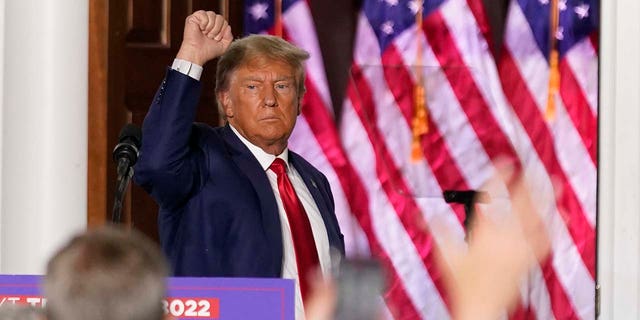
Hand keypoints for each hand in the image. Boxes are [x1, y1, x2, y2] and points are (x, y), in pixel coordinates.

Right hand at [176, 10, 232, 65]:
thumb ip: (229, 37)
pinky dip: (203, 23)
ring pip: (212, 14)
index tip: (216, 39)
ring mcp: (200, 19)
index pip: (225, 22)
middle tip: (210, 37)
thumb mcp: (223, 47)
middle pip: (220, 17)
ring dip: (210, 27)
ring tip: (205, 34)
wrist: (197, 54)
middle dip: (217, 29)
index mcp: (215, 26)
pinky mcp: (192, 18)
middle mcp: (208, 21)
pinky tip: (200, 29)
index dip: (222, 31)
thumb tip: (228, 27)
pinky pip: (203, 13)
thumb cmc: (208, 51)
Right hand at [437, 163, 550, 319]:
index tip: (505, 162)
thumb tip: (422, 215)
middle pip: (521, 204)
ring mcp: (519, 249)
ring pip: (537, 219)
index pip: (492, 198)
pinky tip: (559, 218)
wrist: (480, 305)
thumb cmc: (463, 283)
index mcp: (484, 232)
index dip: (499, 176)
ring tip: (554, 184)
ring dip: (546, 201)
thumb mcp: (445, 253)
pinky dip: (553, 227)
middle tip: (535, 168)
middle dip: (529, 184)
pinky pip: (545, 240)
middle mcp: (505, 238)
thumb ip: (437, 230)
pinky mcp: (528, 260)